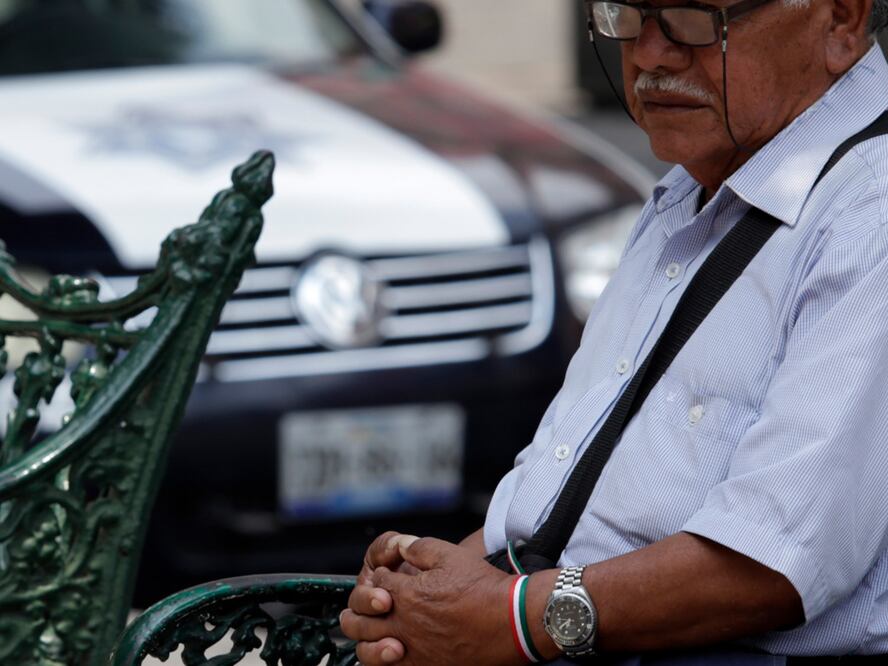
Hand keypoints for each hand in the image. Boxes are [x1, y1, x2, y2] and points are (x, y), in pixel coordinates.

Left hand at [341, 536, 519, 665]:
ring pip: (368, 650)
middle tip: (370, 603)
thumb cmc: (484, 588)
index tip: (387, 576)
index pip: (375, 583)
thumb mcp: (452, 555)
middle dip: (360, 607)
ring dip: (365, 638)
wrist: (512, 621)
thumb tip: (399, 546)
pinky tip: (390, 653)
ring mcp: (414, 650)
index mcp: (408, 595)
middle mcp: (405, 625)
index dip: (379, 577)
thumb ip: (418, 547)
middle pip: (361, 618)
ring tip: (371, 632)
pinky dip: (383, 661)